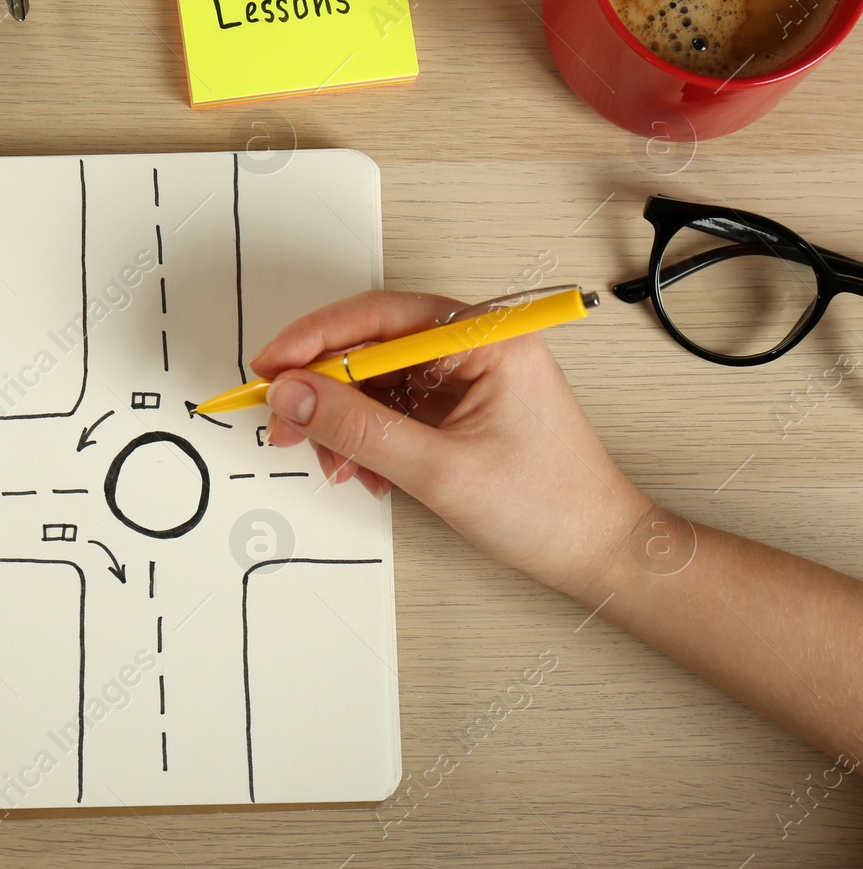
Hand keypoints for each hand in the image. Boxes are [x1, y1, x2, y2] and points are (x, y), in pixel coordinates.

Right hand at [250, 290, 653, 595]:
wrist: (598, 552)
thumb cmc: (551, 507)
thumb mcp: (438, 469)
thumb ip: (358, 428)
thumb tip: (294, 395)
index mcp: (489, 337)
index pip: (380, 316)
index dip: (315, 339)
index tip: (271, 366)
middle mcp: (478, 345)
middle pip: (371, 345)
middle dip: (323, 389)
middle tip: (285, 421)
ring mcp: (468, 376)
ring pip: (375, 380)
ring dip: (344, 422)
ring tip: (336, 463)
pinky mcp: (459, 405)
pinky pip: (392, 407)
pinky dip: (367, 438)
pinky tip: (365, 470)